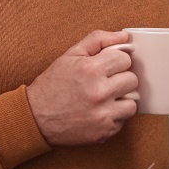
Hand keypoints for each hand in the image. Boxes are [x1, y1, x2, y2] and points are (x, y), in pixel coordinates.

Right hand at [26, 30, 138, 145]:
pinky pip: (123, 121)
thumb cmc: (53, 84)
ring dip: (121, 100)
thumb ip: (98, 41)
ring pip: (133, 103)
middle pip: (132, 80)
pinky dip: (114, 116)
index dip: (116, 62)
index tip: (107, 67)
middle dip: (120, 79)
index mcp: (91, 69)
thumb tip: (124, 36)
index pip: (125, 60)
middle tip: (105, 82)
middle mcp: (99, 92)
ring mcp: (103, 114)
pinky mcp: (104, 131)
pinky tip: (98, 112)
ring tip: (105, 98)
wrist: (36, 117)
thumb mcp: (70, 55)